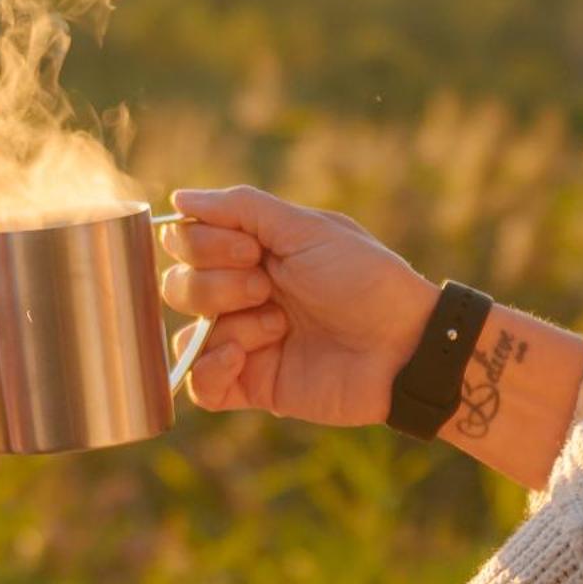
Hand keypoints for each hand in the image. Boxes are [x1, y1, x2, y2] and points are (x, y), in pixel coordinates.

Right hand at [160, 186, 438, 425]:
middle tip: (266, 287)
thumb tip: (178, 198)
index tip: (251, 250)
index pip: (183, 243)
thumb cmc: (365, 279)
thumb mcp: (307, 229)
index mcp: (251, 253)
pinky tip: (243, 357)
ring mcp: (245, 342)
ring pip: (184, 335)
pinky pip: (199, 385)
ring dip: (224, 323)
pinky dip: (210, 368)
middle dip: (214, 285)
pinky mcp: (253, 385)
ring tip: (277, 326)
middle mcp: (240, 295)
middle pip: (177, 287)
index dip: (202, 244)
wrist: (406, 344)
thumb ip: (242, 209)